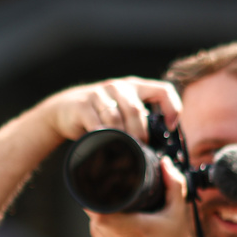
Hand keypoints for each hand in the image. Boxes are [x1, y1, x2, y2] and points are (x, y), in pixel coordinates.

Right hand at [40, 76, 181, 144]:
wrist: (64, 110)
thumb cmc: (99, 114)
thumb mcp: (122, 110)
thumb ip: (139, 119)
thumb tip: (160, 144)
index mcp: (134, 86)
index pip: (163, 90)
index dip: (172, 107)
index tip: (170, 127)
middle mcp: (119, 87)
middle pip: (136, 110)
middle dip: (139, 133)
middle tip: (140, 148)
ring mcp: (99, 94)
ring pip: (116, 118)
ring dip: (121, 137)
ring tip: (123, 150)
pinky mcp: (82, 105)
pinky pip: (97, 123)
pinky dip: (103, 136)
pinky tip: (104, 144)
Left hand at [86, 158, 200, 236]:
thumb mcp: (178, 212)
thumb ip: (172, 184)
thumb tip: (164, 162)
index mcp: (134, 230)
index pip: (98, 213)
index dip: (93, 200)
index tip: (98, 191)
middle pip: (95, 221)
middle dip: (100, 209)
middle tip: (110, 201)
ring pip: (97, 235)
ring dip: (103, 224)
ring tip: (121, 218)